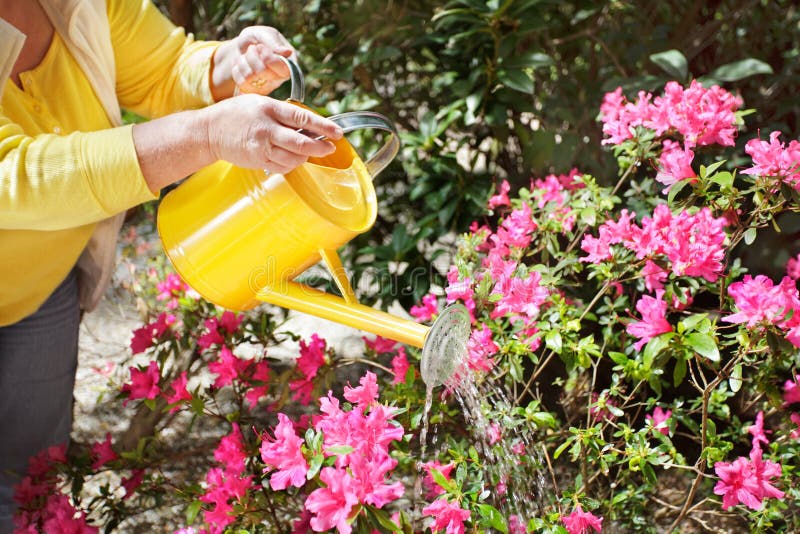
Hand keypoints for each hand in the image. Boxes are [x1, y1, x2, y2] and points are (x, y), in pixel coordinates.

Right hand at [204, 94, 343, 174]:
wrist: (210, 131)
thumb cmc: (236, 114)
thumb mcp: (260, 103)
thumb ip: (283, 113)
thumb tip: (310, 124)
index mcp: (270, 108)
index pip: (302, 118)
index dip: (323, 126)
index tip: (337, 132)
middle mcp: (266, 128)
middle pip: (301, 143)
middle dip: (320, 148)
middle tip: (329, 148)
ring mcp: (262, 147)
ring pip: (294, 158)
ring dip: (306, 157)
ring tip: (307, 151)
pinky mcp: (258, 161)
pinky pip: (283, 167)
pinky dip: (292, 164)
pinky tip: (291, 157)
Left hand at [211, 26, 295, 99]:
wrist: (241, 47)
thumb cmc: (256, 39)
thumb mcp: (263, 33)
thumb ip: (274, 42)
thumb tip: (288, 52)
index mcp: (289, 63)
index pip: (282, 68)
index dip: (267, 58)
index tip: (260, 46)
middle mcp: (280, 78)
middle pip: (262, 72)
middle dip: (252, 56)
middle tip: (252, 49)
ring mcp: (267, 87)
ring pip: (249, 77)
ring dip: (243, 61)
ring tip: (246, 56)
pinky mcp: (253, 92)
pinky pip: (241, 83)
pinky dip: (237, 70)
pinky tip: (241, 66)